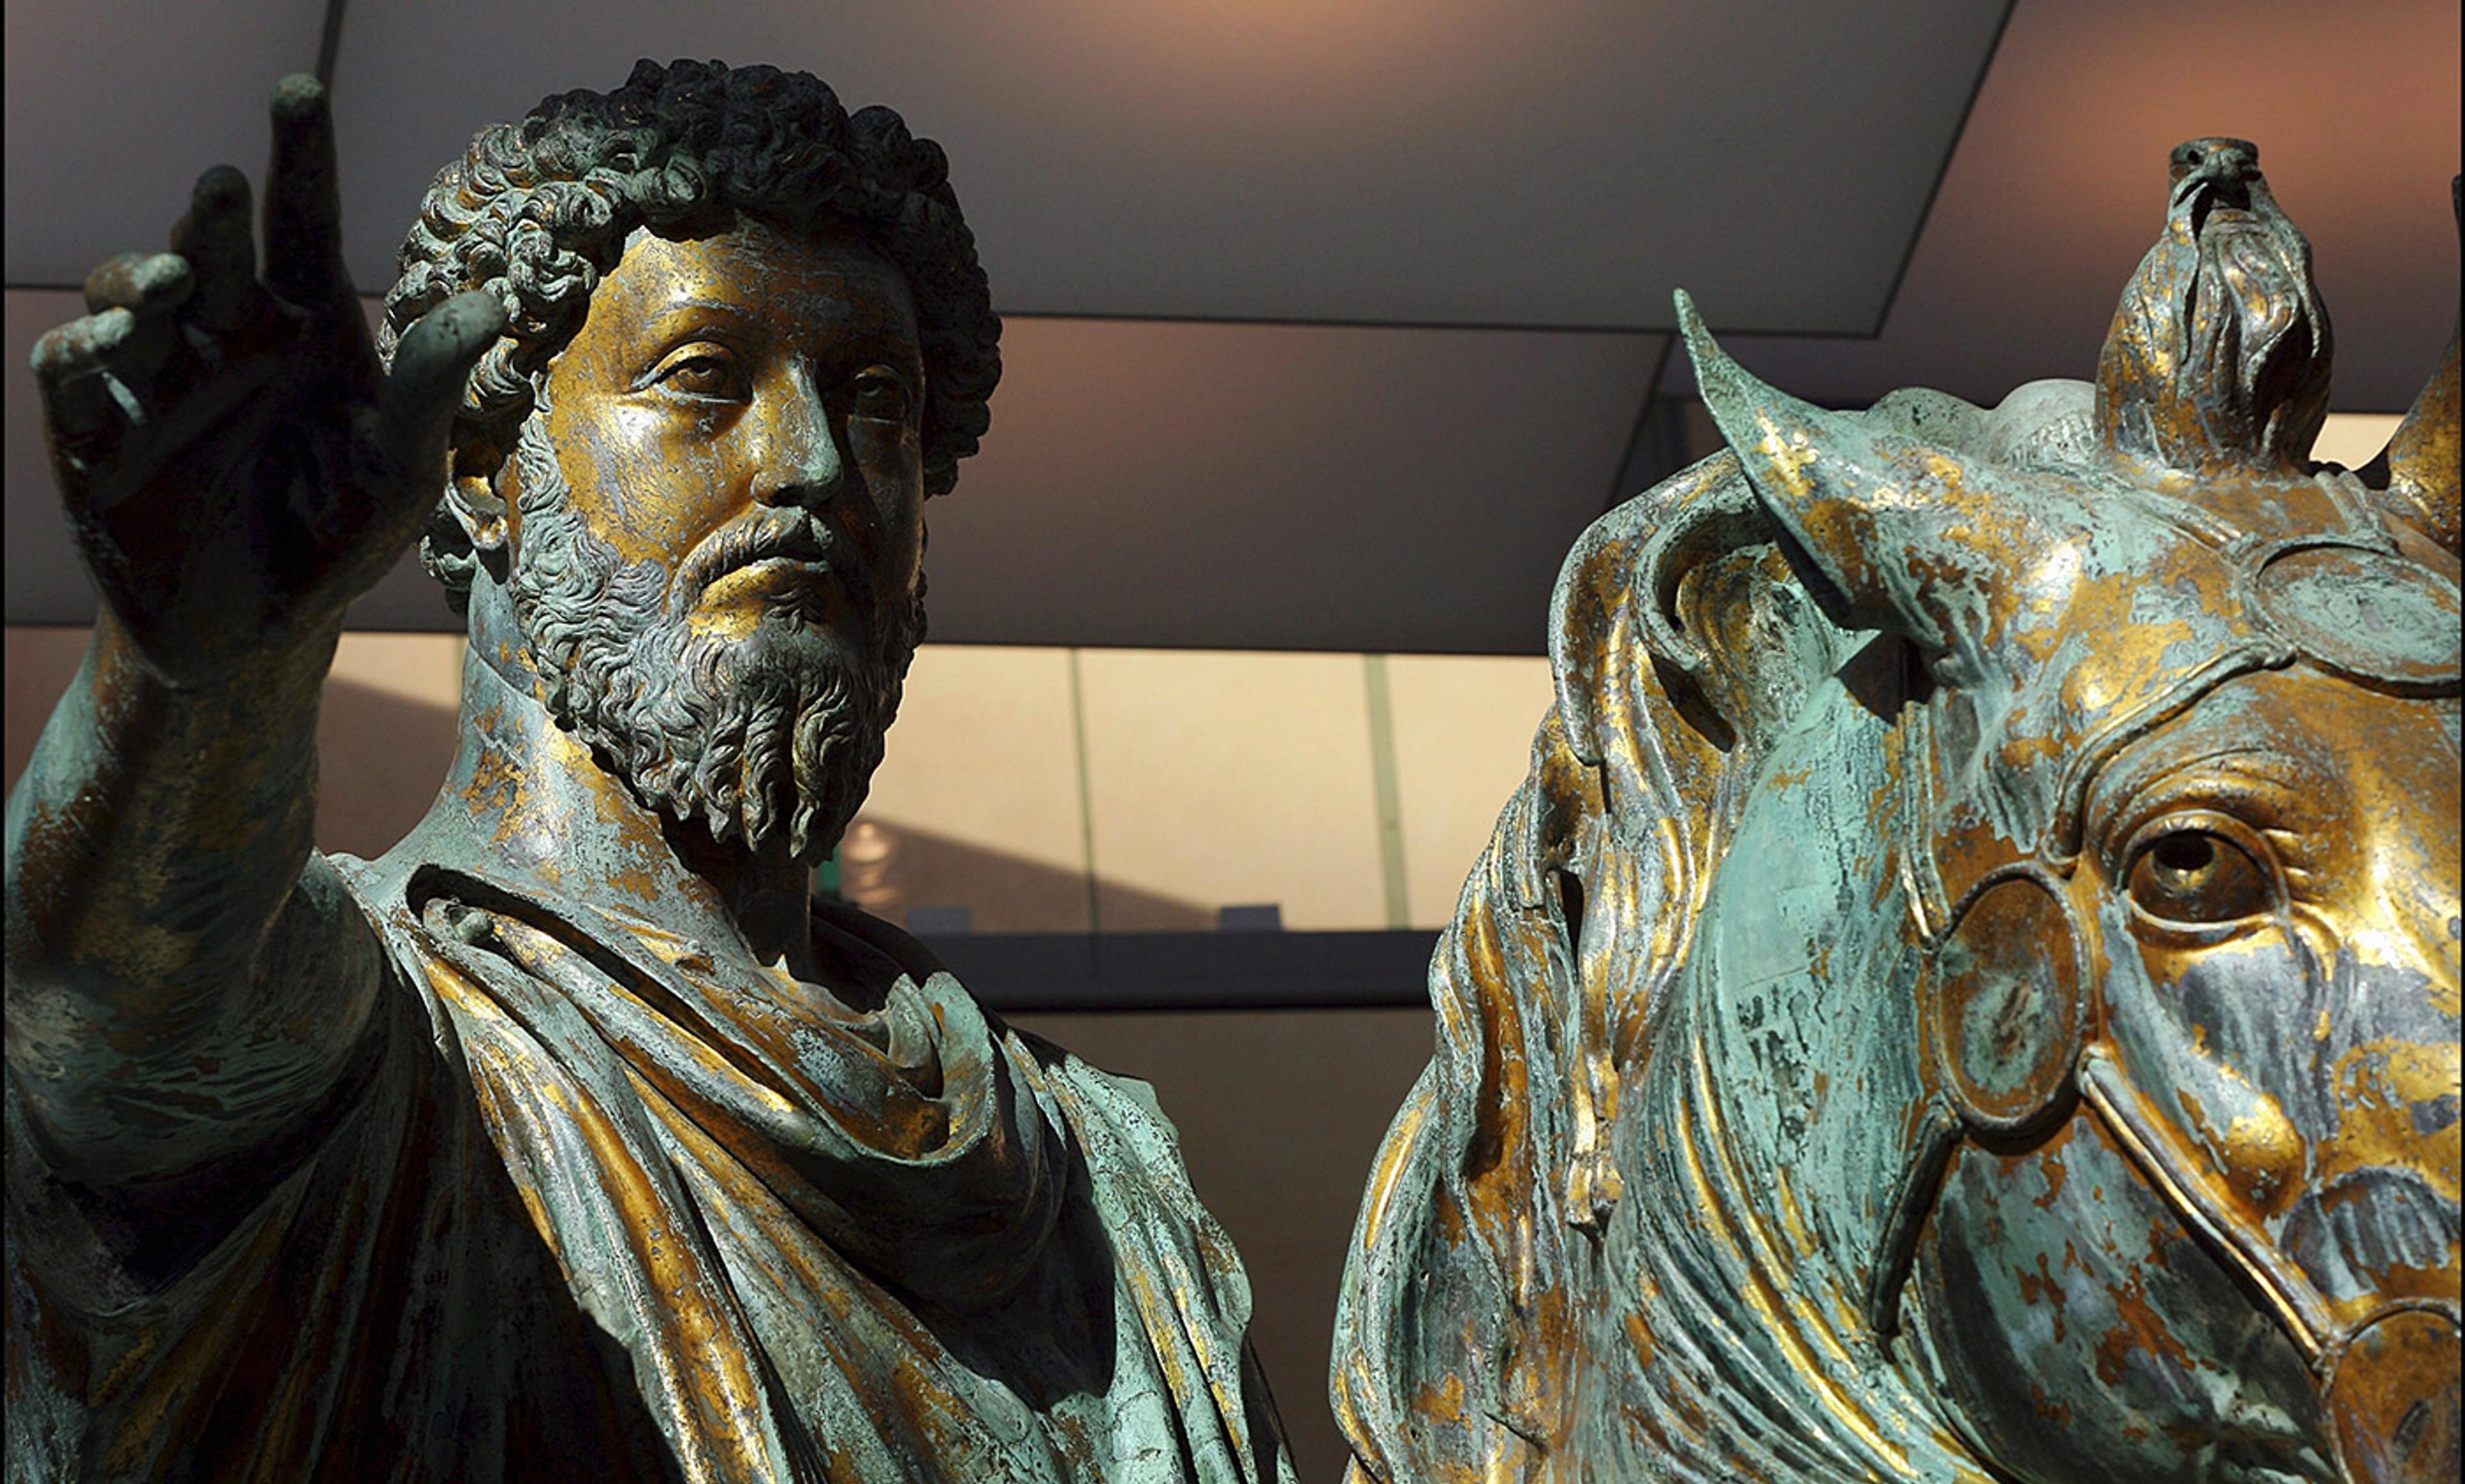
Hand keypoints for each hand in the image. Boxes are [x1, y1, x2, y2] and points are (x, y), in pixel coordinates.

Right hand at [30, 75, 503, 685]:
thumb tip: (487, 302)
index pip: (300, 219)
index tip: (298, 88)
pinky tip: (103, 345)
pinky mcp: (95, 434)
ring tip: (173, 281)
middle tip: (222, 190)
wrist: (260, 632)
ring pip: (129, 293)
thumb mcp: (399, 469)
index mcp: (304, 323)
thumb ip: (428, 387)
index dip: (298, 153)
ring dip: (140, 277)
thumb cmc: (339, 536)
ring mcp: (155, 377)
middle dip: (208, 215)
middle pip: (210, 246)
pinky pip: (70, 374)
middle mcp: (225, 332)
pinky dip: (79, 352)